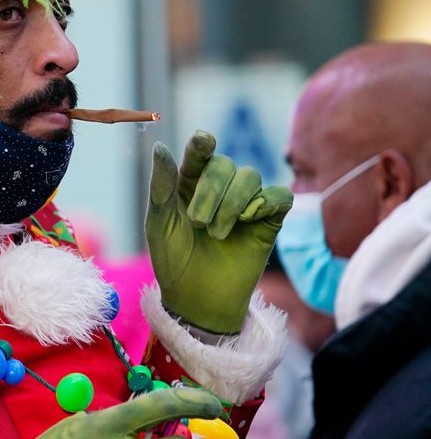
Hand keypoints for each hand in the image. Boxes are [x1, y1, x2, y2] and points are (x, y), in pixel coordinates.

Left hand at [146, 131, 293, 333]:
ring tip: (217, 233)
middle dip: (211, 190)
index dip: (202, 144)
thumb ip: (162, 186)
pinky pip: (279, 196)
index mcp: (190, 185)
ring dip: (232, 203)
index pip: (200, 154)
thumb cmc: (173, 260)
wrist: (197, 298)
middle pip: (225, 165)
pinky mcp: (269, 222)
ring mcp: (246, 204)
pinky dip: (265, 202)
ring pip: (250, 177)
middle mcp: (220, 189)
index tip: (203, 141)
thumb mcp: (160, 223)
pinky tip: (249, 219)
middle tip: (198, 222)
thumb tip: (160, 147)